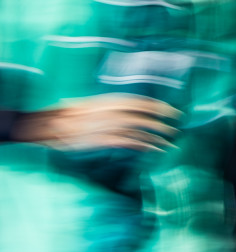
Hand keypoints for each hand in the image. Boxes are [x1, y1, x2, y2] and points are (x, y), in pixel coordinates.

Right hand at [13, 94, 178, 151]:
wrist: (42, 127)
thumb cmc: (65, 117)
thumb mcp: (87, 105)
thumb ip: (107, 107)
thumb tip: (128, 110)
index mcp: (104, 101)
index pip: (137, 101)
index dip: (157, 106)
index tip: (173, 111)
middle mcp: (105, 112)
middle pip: (141, 114)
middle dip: (161, 120)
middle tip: (177, 126)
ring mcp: (102, 126)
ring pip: (137, 129)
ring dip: (157, 136)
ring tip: (170, 143)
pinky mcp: (99, 141)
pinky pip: (128, 143)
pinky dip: (145, 146)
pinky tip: (156, 150)